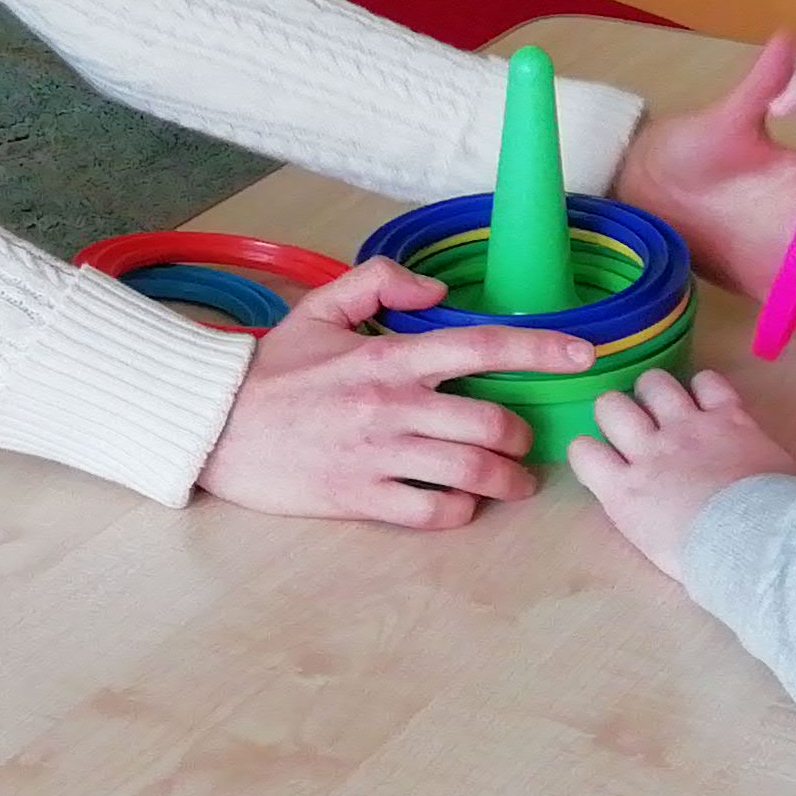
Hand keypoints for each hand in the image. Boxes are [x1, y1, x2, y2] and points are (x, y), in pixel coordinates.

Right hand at [198, 258, 596, 528]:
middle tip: (523, 442)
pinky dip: (459, 511)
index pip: (481, 346)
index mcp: (388, 356)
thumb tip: (439, 290)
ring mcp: (378, 455)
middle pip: (490, 421)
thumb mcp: (320, 308)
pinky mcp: (359, 497)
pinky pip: (431, 512)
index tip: (583, 355)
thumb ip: (380, 283)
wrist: (212, 426)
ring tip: (514, 482)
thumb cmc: (271, 370)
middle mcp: (392, 406)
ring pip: (470, 471)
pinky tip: (462, 505)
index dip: (541, 349)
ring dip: (507, 480)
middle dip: (522, 436)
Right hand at [566, 366, 795, 575]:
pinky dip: (706, 386)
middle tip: (635, 424)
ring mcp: (688, 428)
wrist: (754, 543)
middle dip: (617, 410)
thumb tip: (647, 505)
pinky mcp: (728, 415)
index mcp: (624, 492)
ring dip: (656, 390)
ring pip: (653, 383)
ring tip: (667, 403)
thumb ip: (640, 513)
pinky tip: (710, 400)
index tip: (605, 457)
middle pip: (610, 405)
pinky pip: (707, 381)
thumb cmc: (706, 562)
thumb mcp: (654, 546)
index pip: (582, 451)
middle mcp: (649, 450)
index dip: (589, 450)